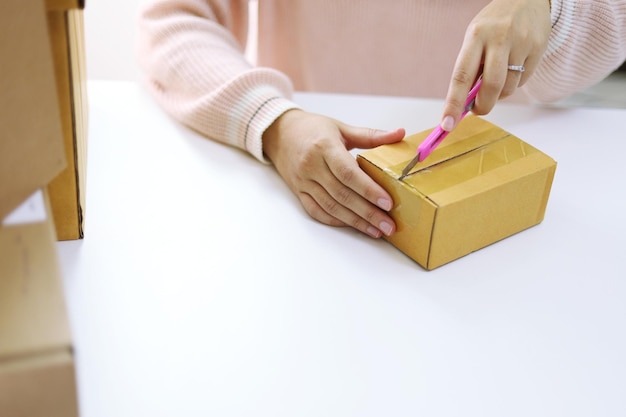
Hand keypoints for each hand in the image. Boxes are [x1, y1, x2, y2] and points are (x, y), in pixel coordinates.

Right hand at [262, 109, 404, 237]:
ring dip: (355, 222)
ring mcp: (304, 182)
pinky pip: (317, 211)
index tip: (387, 202)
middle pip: (342, 194)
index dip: (368, 189)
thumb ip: (371, 135)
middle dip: (368, 213)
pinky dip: (336, 221)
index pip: (348, 173)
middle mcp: (311, 166)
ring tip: (376, 231)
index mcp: (324, 147)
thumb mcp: (341, 128)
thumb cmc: (312, 129)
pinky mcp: (299, 192)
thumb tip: (400, 133)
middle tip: (388, 225)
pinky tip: (354, 226)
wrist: (279, 133)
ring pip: (331, 207)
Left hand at [440, 0, 551, 130]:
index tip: (446, 125)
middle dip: (483, 106)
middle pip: (491, 86)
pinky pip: (523, 81)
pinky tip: (514, 66)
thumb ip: (470, 69)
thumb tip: (465, 104)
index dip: (453, 104)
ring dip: (500, 93)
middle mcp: (499, 38)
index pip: (461, 76)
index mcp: (475, 36)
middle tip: (477, 110)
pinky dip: (515, 83)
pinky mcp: (538, 48)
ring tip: (498, 76)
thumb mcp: (475, 39)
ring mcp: (521, 43)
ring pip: (508, 88)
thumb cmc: (493, 26)